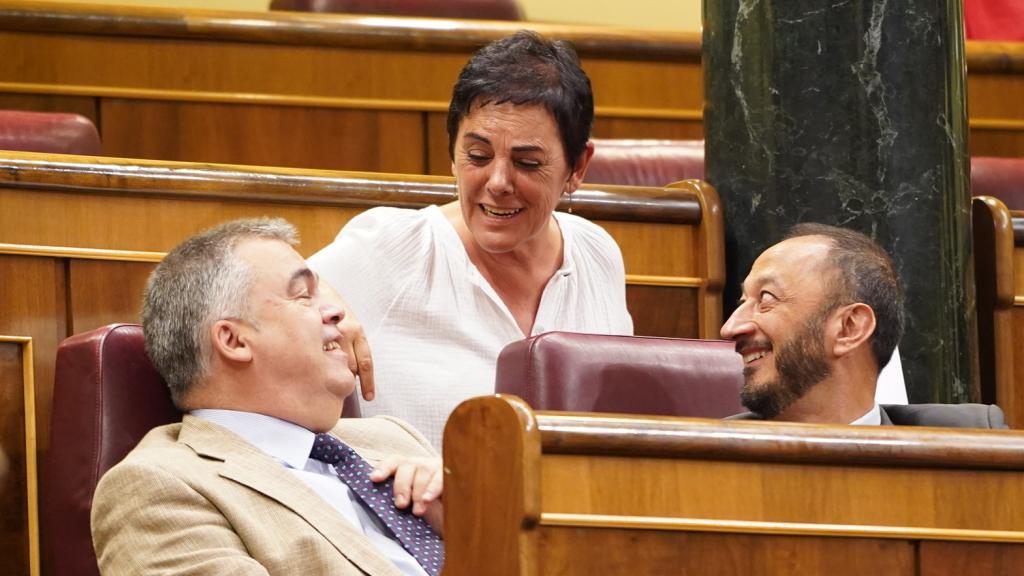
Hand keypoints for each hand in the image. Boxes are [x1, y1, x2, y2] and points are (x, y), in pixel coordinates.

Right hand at [320, 281, 374, 400]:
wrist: (313, 287)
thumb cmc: (329, 308)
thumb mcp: (344, 323)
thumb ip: (349, 344)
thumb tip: (350, 371)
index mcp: (358, 332)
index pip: (366, 363)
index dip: (368, 383)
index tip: (369, 397)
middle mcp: (348, 332)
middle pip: (350, 367)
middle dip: (344, 378)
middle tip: (335, 386)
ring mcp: (330, 331)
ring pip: (334, 363)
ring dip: (330, 371)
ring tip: (321, 375)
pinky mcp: (316, 329)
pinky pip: (319, 354)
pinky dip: (318, 362)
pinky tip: (312, 365)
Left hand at [371, 457, 443, 534]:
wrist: (454, 516)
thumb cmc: (429, 512)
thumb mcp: (411, 506)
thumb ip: (400, 501)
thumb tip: (385, 505)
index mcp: (408, 470)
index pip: (394, 462)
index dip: (384, 468)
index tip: (375, 479)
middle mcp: (421, 465)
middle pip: (407, 465)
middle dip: (402, 485)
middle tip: (401, 505)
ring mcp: (437, 467)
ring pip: (424, 470)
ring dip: (418, 491)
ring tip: (417, 511)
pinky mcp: (450, 474)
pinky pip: (441, 477)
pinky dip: (433, 488)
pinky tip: (428, 499)